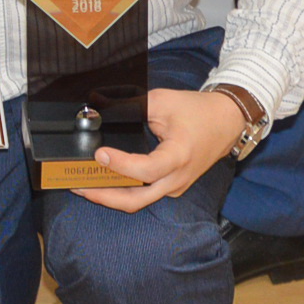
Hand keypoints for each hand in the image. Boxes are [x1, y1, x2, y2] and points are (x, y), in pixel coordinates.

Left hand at [79, 86, 250, 210]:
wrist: (226, 121)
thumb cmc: (196, 110)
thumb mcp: (162, 101)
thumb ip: (129, 106)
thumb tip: (97, 108)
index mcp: (178, 156)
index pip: (145, 170)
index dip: (120, 165)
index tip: (98, 154)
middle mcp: (176, 179)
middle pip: (135, 201)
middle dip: (103, 196)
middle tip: (77, 185)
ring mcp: (174, 187)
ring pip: (137, 202)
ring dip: (109, 196)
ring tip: (83, 185)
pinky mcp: (171, 187)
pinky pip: (143, 196)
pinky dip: (121, 192)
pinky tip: (103, 182)